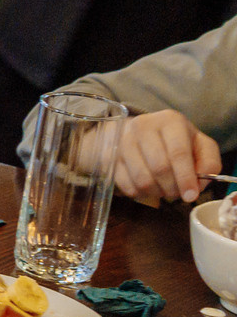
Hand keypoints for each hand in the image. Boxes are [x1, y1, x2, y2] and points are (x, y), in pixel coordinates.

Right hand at [108, 110, 222, 203]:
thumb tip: (199, 184)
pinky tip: (148, 188)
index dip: (185, 178)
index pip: (178, 152)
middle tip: (177, 194)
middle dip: (172, 188)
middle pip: (159, 167)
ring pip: (141, 179)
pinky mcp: (108, 156)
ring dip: (156, 192)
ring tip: (163, 190)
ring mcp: (122, 141)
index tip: (190, 196)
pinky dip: (140, 193)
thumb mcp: (200, 145)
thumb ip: (209, 162)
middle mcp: (143, 126)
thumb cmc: (176, 141)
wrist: (140, 131)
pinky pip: (125, 184)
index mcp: (170, 121)